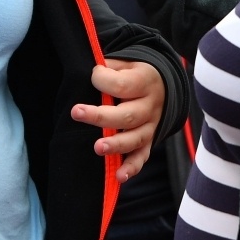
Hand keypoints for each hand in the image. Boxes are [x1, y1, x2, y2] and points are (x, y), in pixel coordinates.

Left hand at [71, 60, 164, 181]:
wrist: (163, 86)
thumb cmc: (133, 74)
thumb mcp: (125, 63)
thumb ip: (109, 67)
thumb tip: (90, 70)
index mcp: (144, 82)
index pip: (123, 85)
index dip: (102, 80)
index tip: (92, 76)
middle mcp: (150, 106)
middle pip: (128, 115)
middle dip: (101, 116)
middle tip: (76, 113)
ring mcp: (151, 126)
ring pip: (135, 138)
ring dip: (116, 145)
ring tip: (98, 148)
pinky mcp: (148, 142)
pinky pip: (142, 156)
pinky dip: (132, 167)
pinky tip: (119, 176)